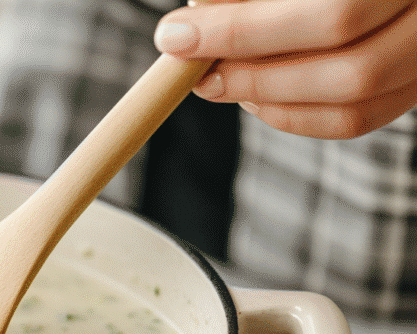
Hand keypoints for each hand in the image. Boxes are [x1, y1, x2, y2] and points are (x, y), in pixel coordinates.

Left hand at [153, 0, 416, 138]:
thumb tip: (197, 18)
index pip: (333, 12)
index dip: (243, 30)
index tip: (177, 33)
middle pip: (351, 69)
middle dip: (255, 75)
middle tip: (194, 69)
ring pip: (356, 101)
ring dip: (272, 99)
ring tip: (218, 80)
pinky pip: (360, 117)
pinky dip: (296, 115)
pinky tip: (255, 95)